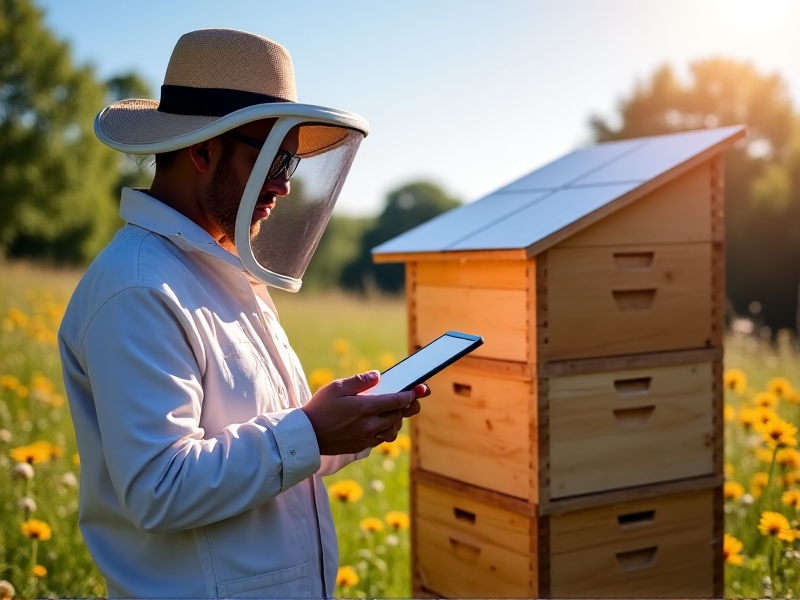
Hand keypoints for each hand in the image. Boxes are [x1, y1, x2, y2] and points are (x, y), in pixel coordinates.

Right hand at [300, 371, 427, 454]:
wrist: (306, 435)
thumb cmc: (319, 408)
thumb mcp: (336, 387)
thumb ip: (359, 380)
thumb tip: (377, 375)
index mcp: (365, 407)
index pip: (398, 401)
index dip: (411, 394)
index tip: (418, 389)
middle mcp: (369, 424)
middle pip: (399, 416)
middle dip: (408, 406)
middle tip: (412, 399)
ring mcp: (366, 437)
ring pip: (393, 431)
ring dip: (397, 421)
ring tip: (394, 412)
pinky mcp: (361, 446)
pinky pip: (381, 440)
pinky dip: (385, 431)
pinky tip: (380, 423)